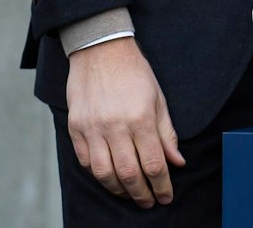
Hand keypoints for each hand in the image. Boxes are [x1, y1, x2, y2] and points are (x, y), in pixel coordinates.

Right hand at [66, 39, 184, 208]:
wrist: (101, 49)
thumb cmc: (134, 72)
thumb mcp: (158, 99)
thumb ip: (167, 133)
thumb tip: (177, 162)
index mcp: (140, 118)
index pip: (153, 164)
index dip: (161, 185)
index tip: (166, 196)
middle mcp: (115, 126)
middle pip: (129, 174)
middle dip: (141, 194)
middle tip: (149, 202)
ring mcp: (92, 128)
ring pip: (104, 173)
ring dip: (119, 189)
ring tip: (129, 193)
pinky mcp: (76, 127)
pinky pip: (85, 161)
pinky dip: (98, 174)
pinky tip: (109, 176)